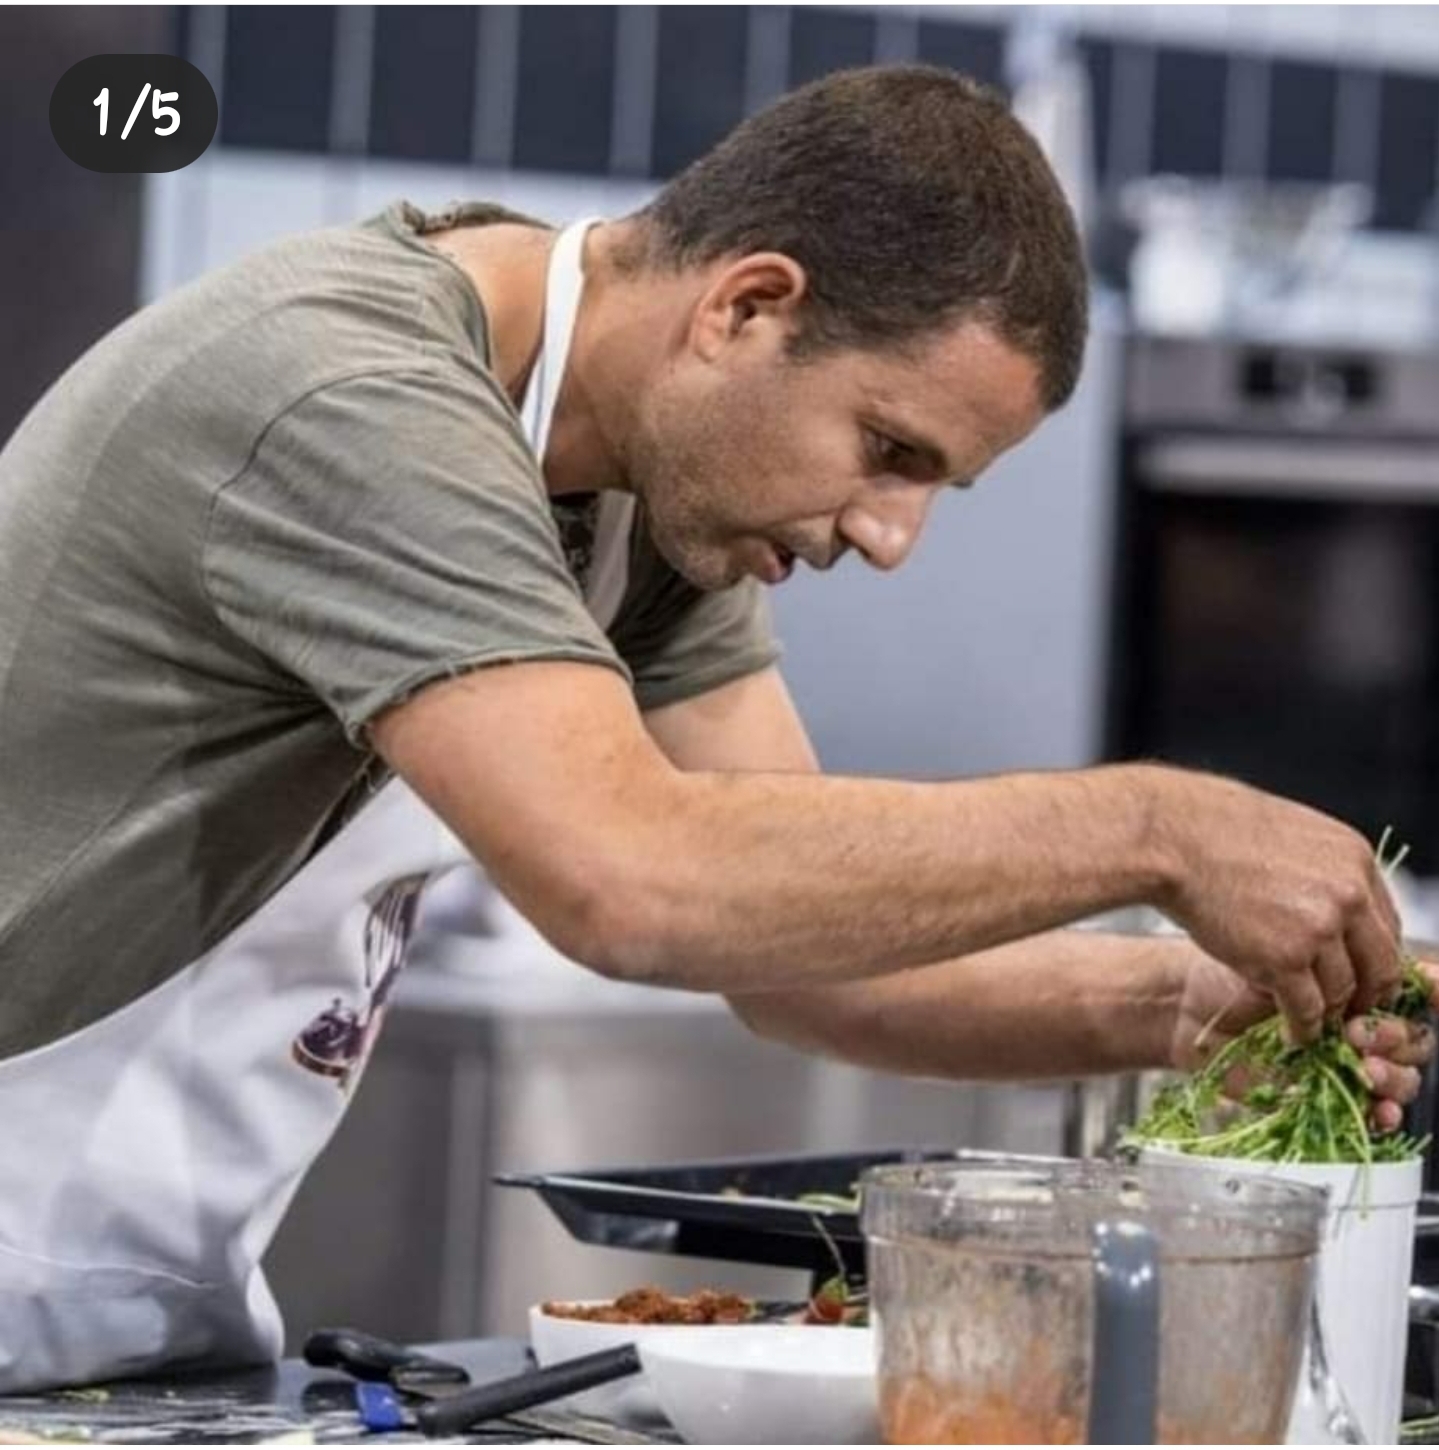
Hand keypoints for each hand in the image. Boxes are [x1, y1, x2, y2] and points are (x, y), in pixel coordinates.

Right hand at [1147, 767, 1402, 1043]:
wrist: (1170, 837)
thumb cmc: (1211, 828)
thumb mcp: (1287, 834)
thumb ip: (1318, 870)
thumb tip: (1327, 900)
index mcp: (1355, 860)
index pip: (1386, 925)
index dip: (1372, 957)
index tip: (1358, 974)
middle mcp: (1349, 895)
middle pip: (1379, 964)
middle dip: (1364, 995)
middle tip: (1346, 1011)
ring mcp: (1319, 929)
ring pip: (1341, 991)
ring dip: (1327, 1014)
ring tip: (1311, 1023)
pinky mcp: (1284, 960)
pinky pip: (1306, 1009)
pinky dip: (1301, 1028)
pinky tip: (1291, 1032)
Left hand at [1171, 943, 1436, 1131]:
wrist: (1185, 1007)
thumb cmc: (1227, 971)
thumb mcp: (1279, 953)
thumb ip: (1328, 963)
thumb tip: (1369, 962)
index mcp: (1355, 983)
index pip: (1412, 991)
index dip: (1429, 990)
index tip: (1430, 984)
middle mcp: (1359, 1023)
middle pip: (1415, 1037)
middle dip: (1400, 1036)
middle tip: (1364, 1031)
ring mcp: (1346, 1062)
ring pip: (1403, 1076)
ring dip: (1395, 1074)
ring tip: (1364, 1066)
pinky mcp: (1327, 1095)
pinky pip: (1371, 1112)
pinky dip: (1383, 1112)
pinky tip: (1380, 1109)